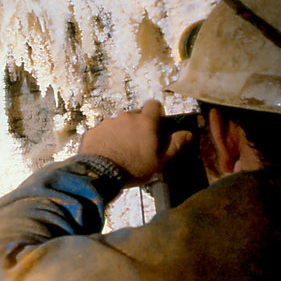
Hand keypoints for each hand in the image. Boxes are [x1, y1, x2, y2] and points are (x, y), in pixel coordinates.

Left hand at [78, 100, 192, 184]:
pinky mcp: (93, 130)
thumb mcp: (159, 161)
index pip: (154, 105)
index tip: (156, 123)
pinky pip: (103, 131)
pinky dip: (106, 139)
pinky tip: (106, 153)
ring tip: (121, 150)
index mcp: (145, 122)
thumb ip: (174, 145)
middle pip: (135, 115)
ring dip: (121, 132)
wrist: (100, 175)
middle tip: (139, 142)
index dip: (156, 112)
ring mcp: (108, 123)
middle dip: (138, 125)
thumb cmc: (133, 168)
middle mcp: (126, 117)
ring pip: (118, 123)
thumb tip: (187, 134)